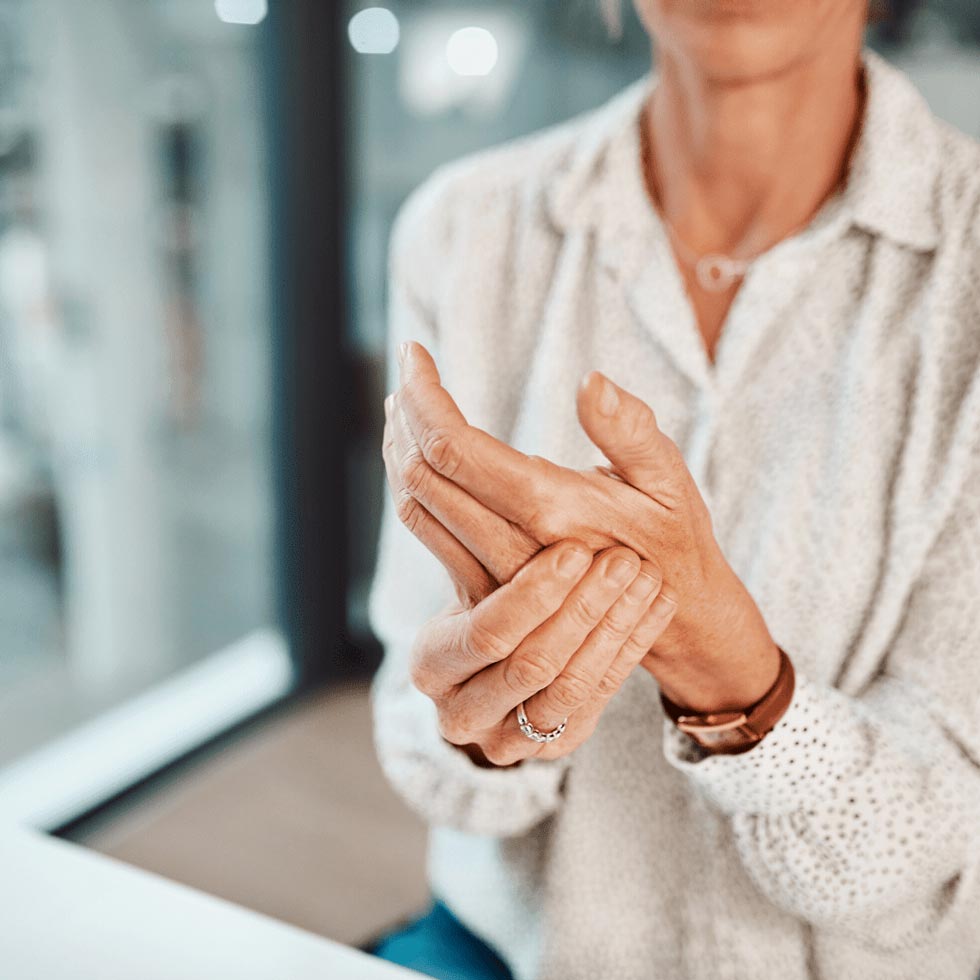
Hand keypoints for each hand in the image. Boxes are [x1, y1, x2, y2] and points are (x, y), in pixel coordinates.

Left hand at [391, 341, 779, 713]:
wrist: (670, 620)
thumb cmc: (672, 539)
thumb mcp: (669, 479)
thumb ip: (631, 431)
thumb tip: (591, 381)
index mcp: (550, 510)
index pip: (454, 448)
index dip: (423, 395)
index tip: (414, 350)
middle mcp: (510, 546)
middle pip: (422, 474)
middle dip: (403, 414)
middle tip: (408, 366)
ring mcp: (493, 573)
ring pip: (416, 505)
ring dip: (399, 447)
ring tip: (402, 400)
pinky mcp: (486, 585)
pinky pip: (429, 529)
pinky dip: (413, 481)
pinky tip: (417, 450)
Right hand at [410, 540, 675, 766]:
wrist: (508, 653)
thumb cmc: (489, 595)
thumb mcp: (475, 574)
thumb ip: (473, 540)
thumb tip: (458, 470)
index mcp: (432, 664)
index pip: (485, 633)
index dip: (534, 594)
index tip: (576, 549)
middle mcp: (462, 713)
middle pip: (532, 664)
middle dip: (583, 608)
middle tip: (623, 559)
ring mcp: (510, 740)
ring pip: (573, 685)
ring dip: (615, 626)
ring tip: (646, 574)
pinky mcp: (557, 743)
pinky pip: (604, 695)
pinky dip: (633, 645)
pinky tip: (659, 601)